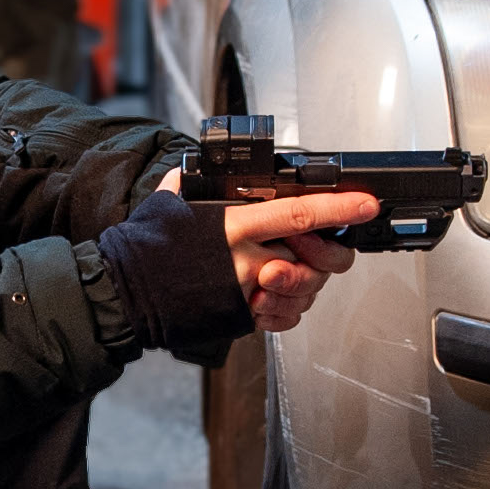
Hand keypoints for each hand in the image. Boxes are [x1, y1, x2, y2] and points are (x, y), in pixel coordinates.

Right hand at [156, 170, 375, 333]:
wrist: (123, 296)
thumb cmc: (143, 250)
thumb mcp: (167, 202)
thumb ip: (192, 183)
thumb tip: (199, 170)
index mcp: (234, 226)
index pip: (300, 213)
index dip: (339, 208)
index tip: (366, 204)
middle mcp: (246, 260)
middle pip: (313, 257)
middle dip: (325, 252)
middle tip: (316, 245)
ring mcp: (246, 293)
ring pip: (303, 288)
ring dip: (304, 281)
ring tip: (283, 271)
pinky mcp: (240, 318)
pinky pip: (283, 316)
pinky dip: (286, 307)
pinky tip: (272, 294)